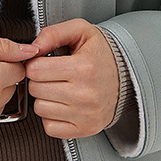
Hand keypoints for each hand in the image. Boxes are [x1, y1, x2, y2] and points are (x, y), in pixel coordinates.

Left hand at [25, 19, 119, 139]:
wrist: (127, 78)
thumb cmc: (101, 54)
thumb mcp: (81, 32)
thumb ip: (53, 33)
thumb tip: (32, 48)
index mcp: (83, 68)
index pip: (35, 70)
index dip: (35, 63)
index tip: (45, 63)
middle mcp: (86, 94)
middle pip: (35, 89)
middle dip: (39, 80)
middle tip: (54, 75)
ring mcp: (86, 114)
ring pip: (40, 109)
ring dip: (45, 99)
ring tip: (60, 89)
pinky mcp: (85, 129)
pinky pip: (50, 127)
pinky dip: (52, 117)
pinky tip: (63, 105)